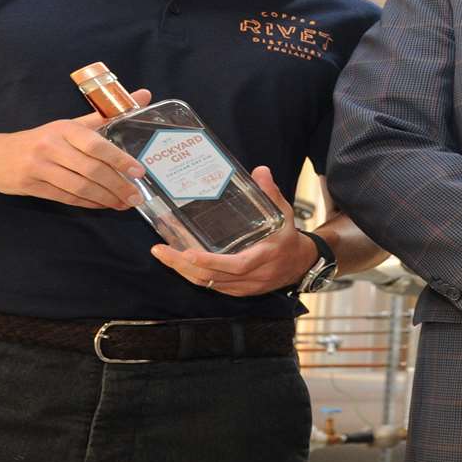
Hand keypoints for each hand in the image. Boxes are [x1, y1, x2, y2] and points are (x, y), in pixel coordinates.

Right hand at [0, 90, 152, 208]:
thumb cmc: (44, 138)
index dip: (119, 160)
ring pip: (79, 187)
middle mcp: (51, 146)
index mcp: (65, 129)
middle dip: (117, 186)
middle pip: (90, 170)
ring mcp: (38, 167)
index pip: (96, 145)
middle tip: (136, 197)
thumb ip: (106, 115)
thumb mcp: (70, 125)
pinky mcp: (30, 186)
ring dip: (105, 198)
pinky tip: (103, 205)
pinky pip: (65, 198)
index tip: (139, 172)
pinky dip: (88, 203)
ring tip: (124, 204)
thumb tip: (145, 95)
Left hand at [150, 167, 314, 295]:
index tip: (189, 253)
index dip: (212, 262)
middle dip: (184, 266)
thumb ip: (270, 193)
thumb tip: (260, 170)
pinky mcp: (239, 291)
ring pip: (209, 283)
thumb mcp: (284, 213)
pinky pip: (213, 286)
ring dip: (183, 271)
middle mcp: (255, 275)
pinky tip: (179, 263)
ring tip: (163, 254)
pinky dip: (194, 275)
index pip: (237, 264)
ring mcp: (246, 286)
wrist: (301, 263)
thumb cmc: (288, 237)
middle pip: (214, 276)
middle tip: (161, 251)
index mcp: (266, 255)